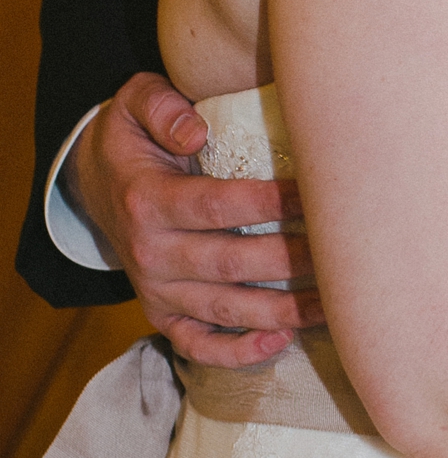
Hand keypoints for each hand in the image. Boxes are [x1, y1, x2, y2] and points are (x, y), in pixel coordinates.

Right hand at [65, 73, 318, 366]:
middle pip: (229, 264)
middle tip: (343, 252)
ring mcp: (156, 290)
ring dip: (281, 312)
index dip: (269, 203)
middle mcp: (150, 253)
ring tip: (335, 305)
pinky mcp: (162, 315)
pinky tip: (282, 340)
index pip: (217, 206)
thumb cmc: (133, 141)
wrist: (93, 187)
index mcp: (147, 201)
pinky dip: (238, 353)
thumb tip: (195, 132)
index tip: (316, 195)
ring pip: (224, 310)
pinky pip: (198, 345)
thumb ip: (161, 106)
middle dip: (289, 261)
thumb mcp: (132, 105)